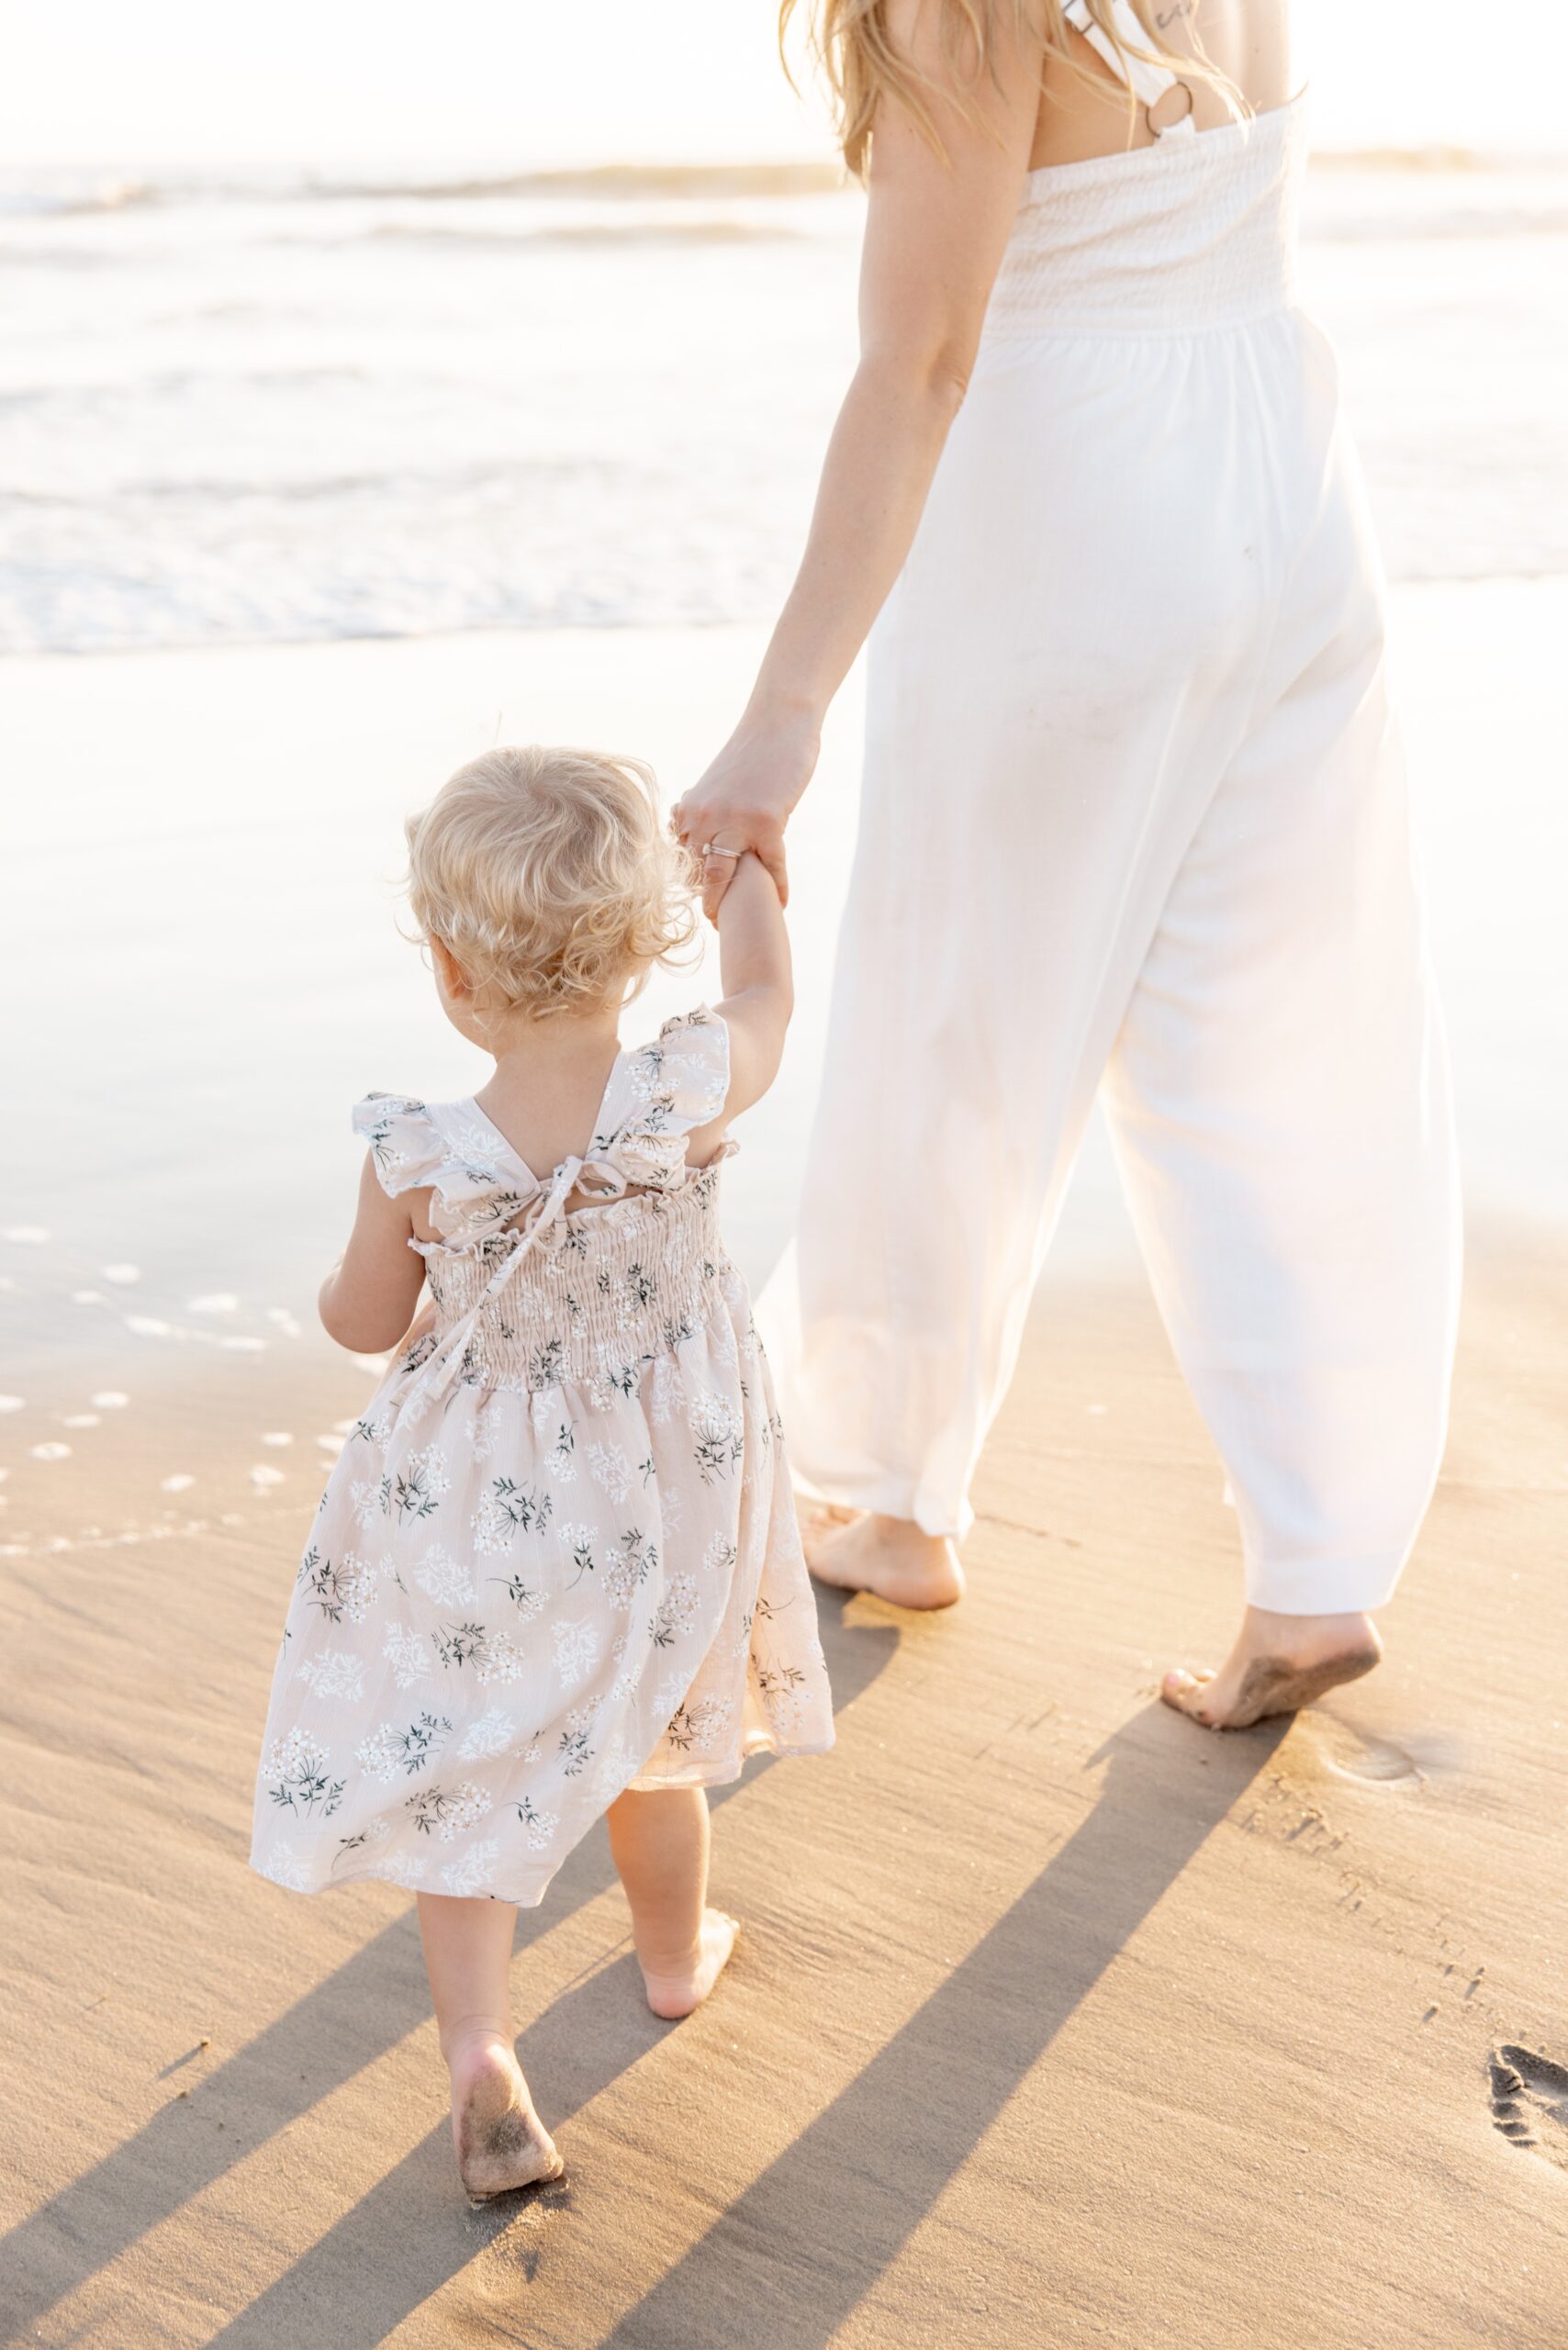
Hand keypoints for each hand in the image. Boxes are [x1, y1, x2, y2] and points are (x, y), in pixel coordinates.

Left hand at [672, 702, 820, 920]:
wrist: (778, 724)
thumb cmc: (750, 755)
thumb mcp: (715, 785)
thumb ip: (702, 813)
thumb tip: (688, 834)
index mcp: (690, 810)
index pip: (682, 860)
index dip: (691, 886)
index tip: (700, 904)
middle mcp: (704, 817)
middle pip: (699, 873)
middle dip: (706, 901)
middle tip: (717, 923)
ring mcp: (734, 820)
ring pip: (723, 875)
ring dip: (730, 903)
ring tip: (738, 924)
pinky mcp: (766, 821)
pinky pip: (771, 866)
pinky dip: (777, 887)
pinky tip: (781, 902)